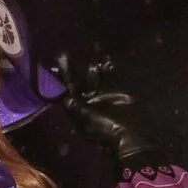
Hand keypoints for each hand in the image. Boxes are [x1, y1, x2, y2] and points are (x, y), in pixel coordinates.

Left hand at [55, 54, 167, 169]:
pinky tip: (105, 59)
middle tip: (71, 54)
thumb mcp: (84, 117)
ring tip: (90, 52)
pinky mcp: (116, 92)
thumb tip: (61, 90)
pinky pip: (110, 77)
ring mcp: (102, 95)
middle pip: (80, 81)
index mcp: (78, 108)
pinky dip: (107, 68)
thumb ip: (72, 103)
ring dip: (92, 66)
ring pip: (94, 77)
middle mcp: (88, 100)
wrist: (128, 135)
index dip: (63, 76)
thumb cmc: (103, 128)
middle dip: (75, 69)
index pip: (68, 89)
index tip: (59, 63)